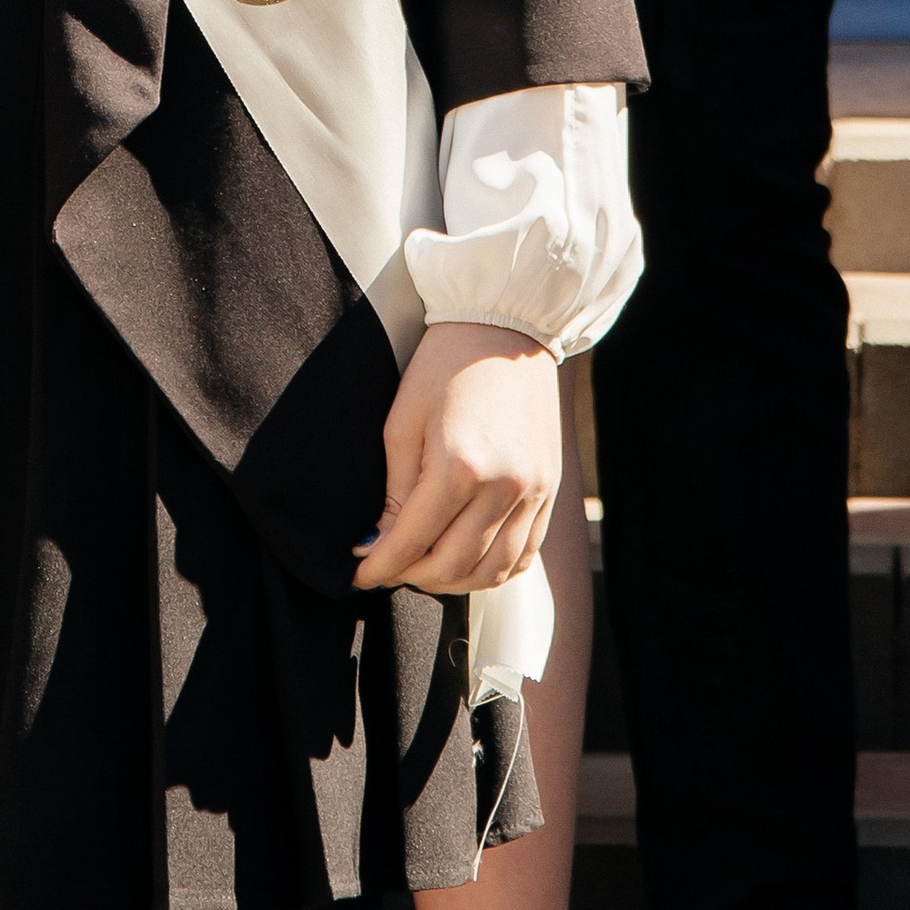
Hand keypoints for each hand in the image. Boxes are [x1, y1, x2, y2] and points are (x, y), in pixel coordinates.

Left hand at [352, 319, 559, 597]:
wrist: (504, 327)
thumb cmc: (443, 366)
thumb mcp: (402, 422)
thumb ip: (394, 491)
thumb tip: (377, 543)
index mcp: (459, 467)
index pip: (412, 542)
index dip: (380, 567)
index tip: (358, 576)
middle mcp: (503, 488)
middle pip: (453, 566)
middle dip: (412, 576)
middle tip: (387, 567)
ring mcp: (533, 493)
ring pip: (492, 572)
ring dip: (452, 582)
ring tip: (423, 568)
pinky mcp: (551, 490)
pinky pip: (524, 556)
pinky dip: (493, 571)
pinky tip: (466, 562)